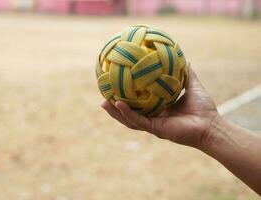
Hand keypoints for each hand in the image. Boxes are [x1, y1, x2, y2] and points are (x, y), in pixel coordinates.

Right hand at [101, 63, 218, 147]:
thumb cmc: (204, 109)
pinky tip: (118, 104)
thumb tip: (185, 59)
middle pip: (129, 113)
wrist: (211, 126)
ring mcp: (153, 125)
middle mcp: (153, 118)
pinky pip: (138, 120)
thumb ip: (187, 74)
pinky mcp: (156, 129)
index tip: (117, 87)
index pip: (139, 105)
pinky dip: (127, 113)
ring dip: (115, 112)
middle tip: (103, 97)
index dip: (127, 98)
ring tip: (103, 103)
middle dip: (115, 107)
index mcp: (159, 110)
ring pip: (129, 120)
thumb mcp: (193, 87)